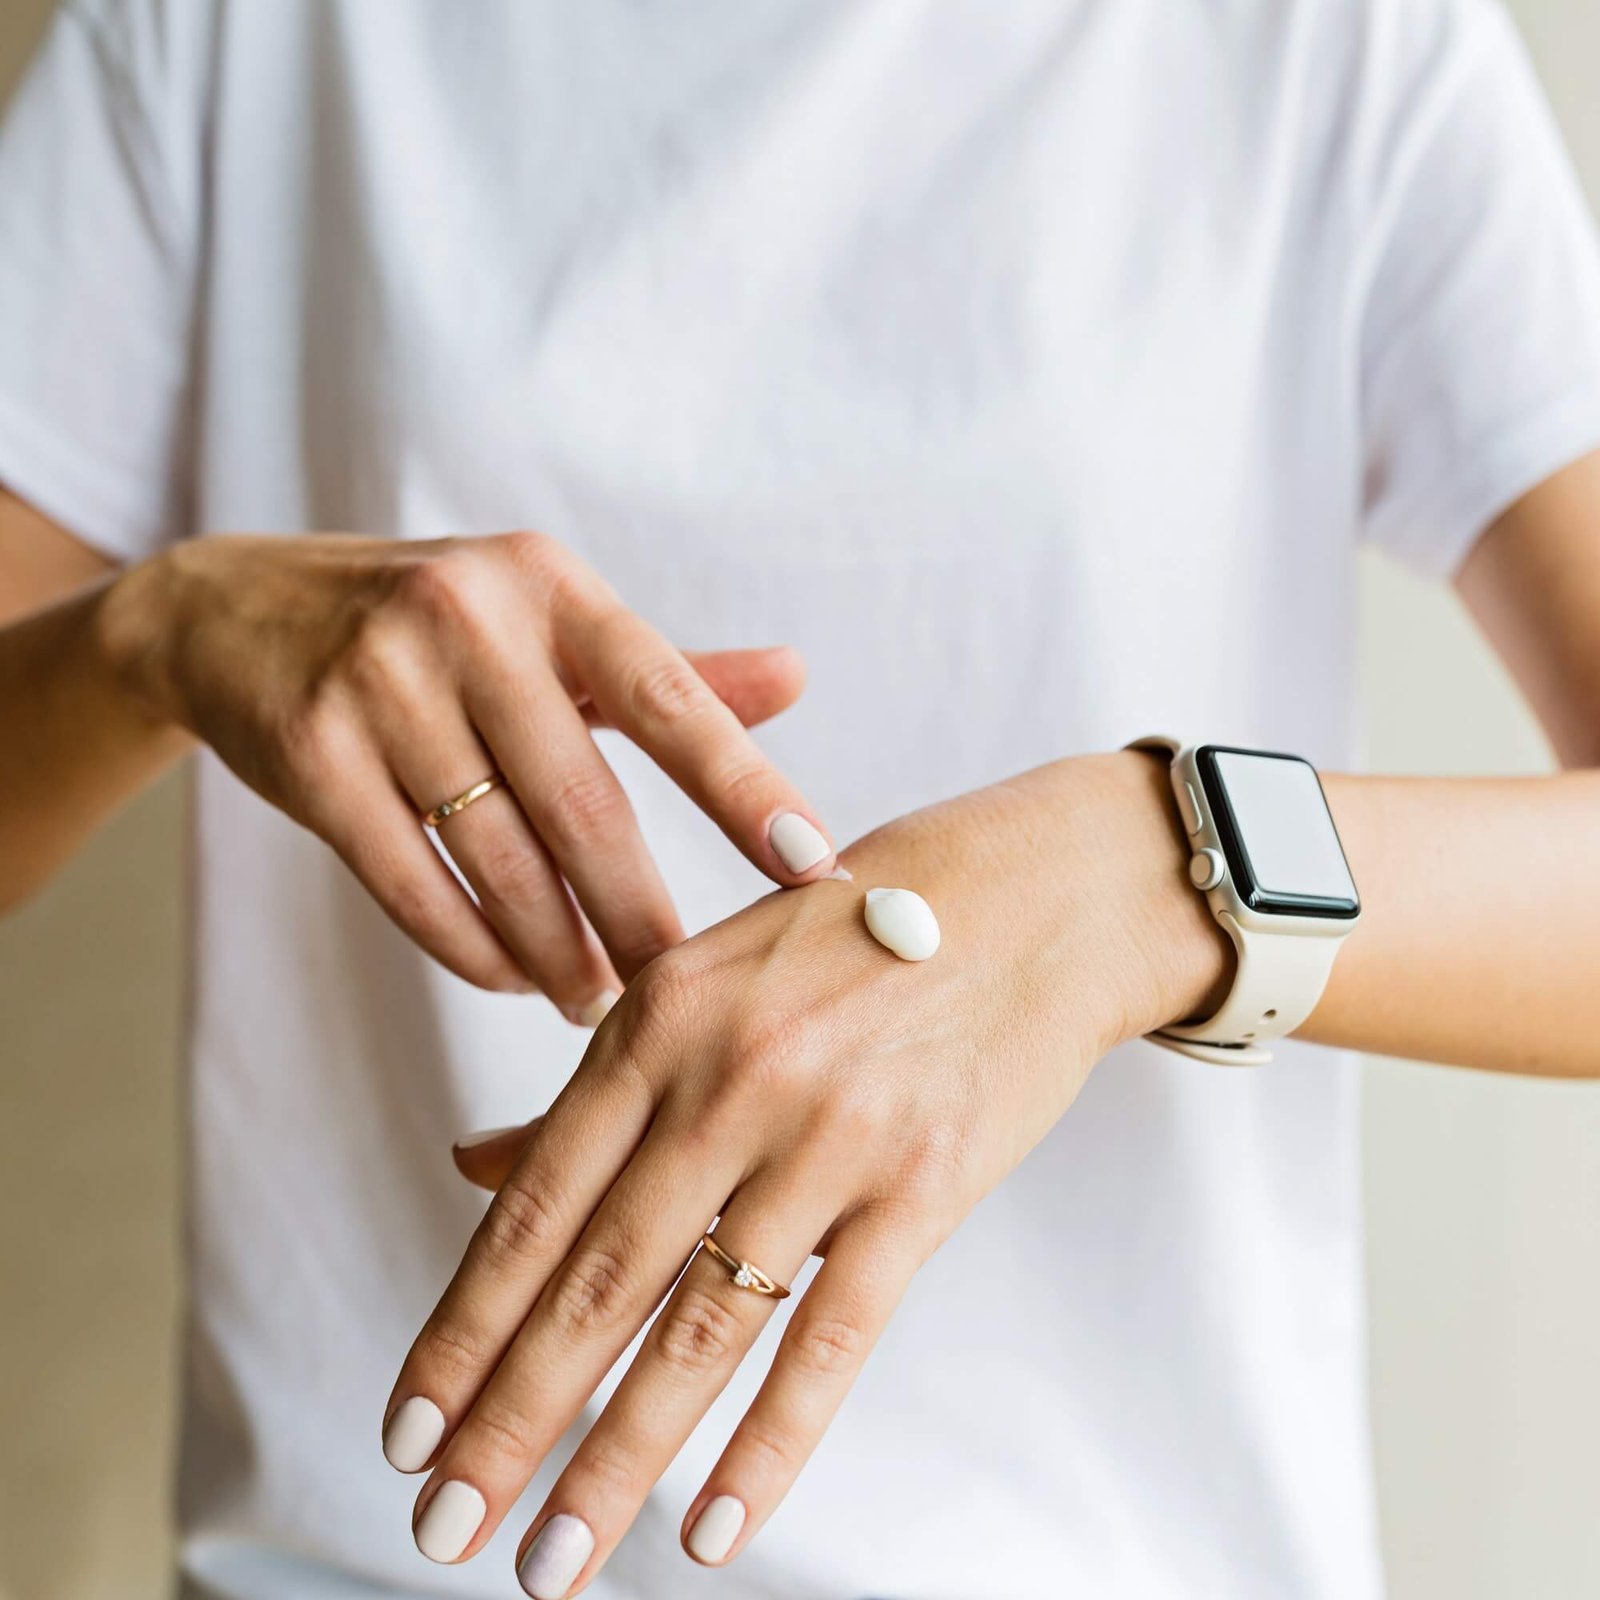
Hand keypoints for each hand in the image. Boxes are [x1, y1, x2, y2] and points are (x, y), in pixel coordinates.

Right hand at [100, 531, 835, 1015]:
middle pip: (584, 806)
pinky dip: (470, 946)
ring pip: (498, 859)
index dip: (745, 788)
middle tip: (683, 988)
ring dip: (558, 951)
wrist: (233, 612)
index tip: (814, 865)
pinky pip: (410, 882)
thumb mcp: (548, 624)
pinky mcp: (310, 750)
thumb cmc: (433, 627)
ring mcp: (379, 684)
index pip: (670, 700)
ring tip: (597, 1002)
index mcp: (550, 587)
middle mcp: (467, 621)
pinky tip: (513, 975)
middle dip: (640, 916)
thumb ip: (668, 671)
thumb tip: (798, 677)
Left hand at [382, 750, 1229, 1589]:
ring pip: (700, 1330)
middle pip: (598, 1283)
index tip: (409, 1429)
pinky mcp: (922, 1187)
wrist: (1029, 901)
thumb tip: (472, 1166)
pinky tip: (710, 1529)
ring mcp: (828, 1136)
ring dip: (615, 1459)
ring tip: (550, 1563)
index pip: (533, 1207)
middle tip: (444, 1530)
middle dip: (511, 1422)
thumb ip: (596, 1081)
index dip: (463, 1330)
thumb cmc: (853, 936)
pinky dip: (768, 1445)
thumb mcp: (705, 977)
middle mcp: (729, 1079)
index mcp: (658, 1018)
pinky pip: (831, 1340)